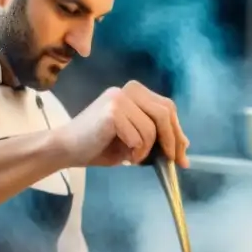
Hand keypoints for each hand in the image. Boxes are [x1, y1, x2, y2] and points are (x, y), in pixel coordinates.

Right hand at [58, 81, 189, 167]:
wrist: (67, 149)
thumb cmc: (100, 145)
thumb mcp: (136, 139)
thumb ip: (157, 135)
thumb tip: (185, 144)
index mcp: (135, 91)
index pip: (167, 107)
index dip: (178, 131)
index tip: (183, 154)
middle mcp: (129, 89)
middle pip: (165, 114)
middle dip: (172, 141)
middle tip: (173, 162)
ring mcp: (119, 98)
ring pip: (152, 129)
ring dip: (147, 151)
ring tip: (132, 157)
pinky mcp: (113, 112)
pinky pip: (139, 137)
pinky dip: (136, 152)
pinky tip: (124, 156)